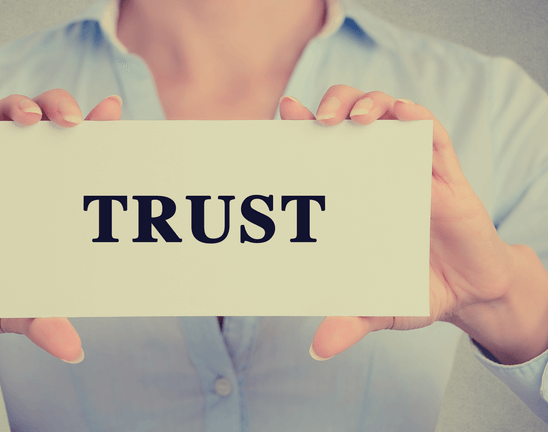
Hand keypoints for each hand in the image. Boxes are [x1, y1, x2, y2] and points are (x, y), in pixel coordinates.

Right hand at [0, 90, 121, 370]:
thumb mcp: (14, 309)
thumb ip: (42, 323)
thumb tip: (74, 352)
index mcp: (44, 198)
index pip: (74, 151)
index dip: (96, 128)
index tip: (114, 112)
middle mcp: (19, 176)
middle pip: (43, 119)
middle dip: (60, 107)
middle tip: (74, 122)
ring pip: (2, 116)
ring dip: (19, 106)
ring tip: (32, 118)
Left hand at [279, 85, 529, 362]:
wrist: (470, 293)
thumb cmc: (416, 290)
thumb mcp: (378, 307)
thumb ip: (349, 321)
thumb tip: (318, 349)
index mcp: (355, 194)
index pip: (324, 147)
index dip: (302, 126)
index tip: (283, 113)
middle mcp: (379, 173)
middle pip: (352, 115)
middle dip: (333, 103)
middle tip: (319, 121)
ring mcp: (412, 169)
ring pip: (390, 112)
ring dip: (371, 102)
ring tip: (356, 119)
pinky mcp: (447, 174)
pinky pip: (432, 134)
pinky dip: (416, 120)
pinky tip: (404, 119)